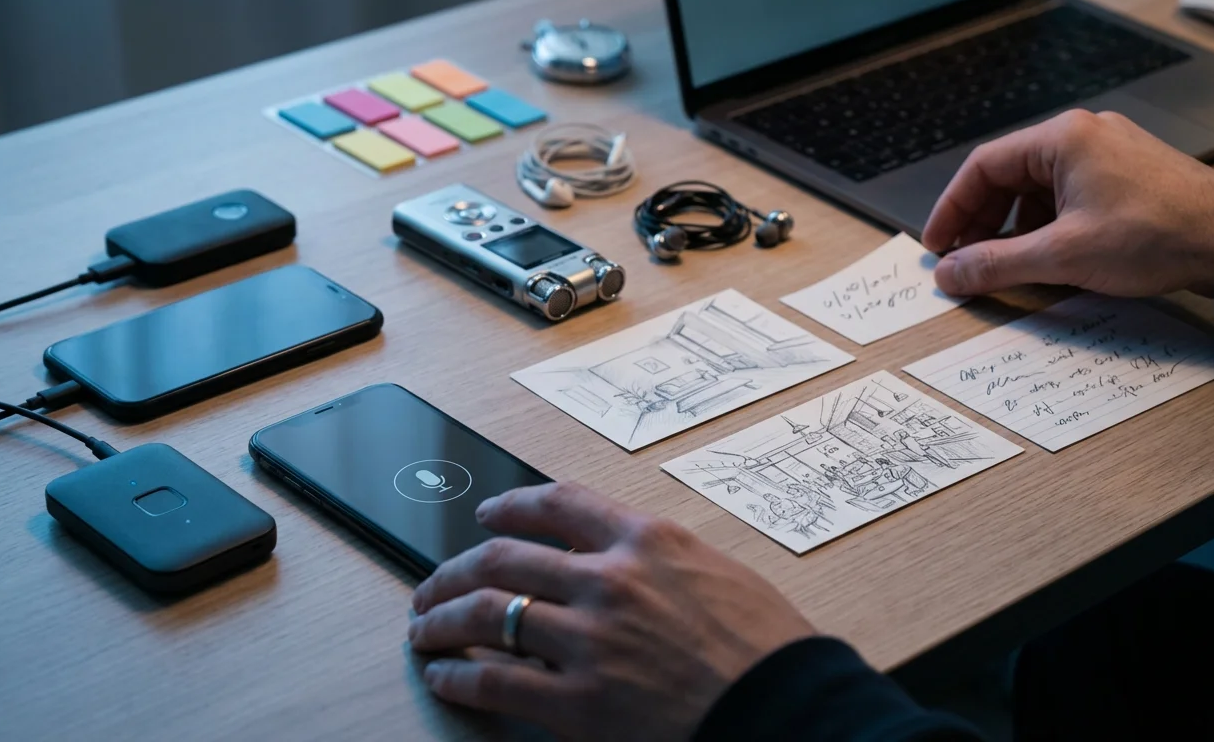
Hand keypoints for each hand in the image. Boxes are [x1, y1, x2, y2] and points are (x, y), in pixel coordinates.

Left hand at [408, 482, 814, 740]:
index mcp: (648, 541)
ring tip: (423, 627)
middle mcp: (611, 580)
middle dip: (454, 569)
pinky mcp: (580, 703)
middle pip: (504, 556)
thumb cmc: (770, 650)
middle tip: (434, 582)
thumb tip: (618, 562)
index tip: (489, 512)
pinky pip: (496, 681)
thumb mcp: (719, 576)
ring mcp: (591, 640)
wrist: (790, 709)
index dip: (511, 505)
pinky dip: (459, 677)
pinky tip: (445, 676)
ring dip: (442, 619)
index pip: (559, 503)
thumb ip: (661, 563)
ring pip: (489, 613)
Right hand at [922, 110, 1213, 297]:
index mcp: (1061, 139)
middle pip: (1008, 176)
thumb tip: (949, 274)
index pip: (982, 167)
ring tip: (1007, 265)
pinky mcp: (1126, 175)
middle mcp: (1083, 135)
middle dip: (982, 222)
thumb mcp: (1062, 256)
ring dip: (1015, 227)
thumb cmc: (1153, 235)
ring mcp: (1107, 153)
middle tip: (966, 260)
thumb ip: (995, 264)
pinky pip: (1068, 195)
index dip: (952, 209)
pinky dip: (1048, 225)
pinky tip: (1048, 257)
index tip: (937, 245)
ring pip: (1038, 189)